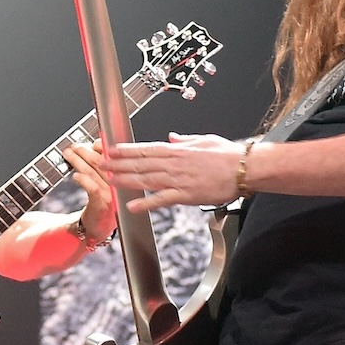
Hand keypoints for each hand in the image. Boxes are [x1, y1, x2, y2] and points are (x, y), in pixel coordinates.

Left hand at [63, 143, 116, 242]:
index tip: (93, 142)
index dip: (103, 148)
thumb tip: (90, 147)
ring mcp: (111, 195)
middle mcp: (118, 185)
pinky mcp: (102, 204)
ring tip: (68, 155)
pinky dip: (83, 180)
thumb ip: (100, 167)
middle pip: (102, 163)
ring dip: (79, 162)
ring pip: (94, 173)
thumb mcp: (104, 183)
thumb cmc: (100, 202)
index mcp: (121, 178)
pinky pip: (93, 189)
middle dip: (86, 152)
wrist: (97, 226)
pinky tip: (75, 175)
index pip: (115, 158)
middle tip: (75, 146)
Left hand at [104, 132, 246, 211]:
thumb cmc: (228, 155)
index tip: (111, 149)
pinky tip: (132, 206)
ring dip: (125, 179)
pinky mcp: (186, 195)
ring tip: (109, 179)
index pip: (145, 148)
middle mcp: (174, 163)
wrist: (244, 168)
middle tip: (101, 163)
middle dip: (118, 163)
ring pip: (146, 179)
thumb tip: (172, 137)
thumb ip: (185, 140)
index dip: (126, 150)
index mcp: (178, 150)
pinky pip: (161, 199)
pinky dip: (146, 202)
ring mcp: (178, 179)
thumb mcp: (204, 140)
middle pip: (140, 163)